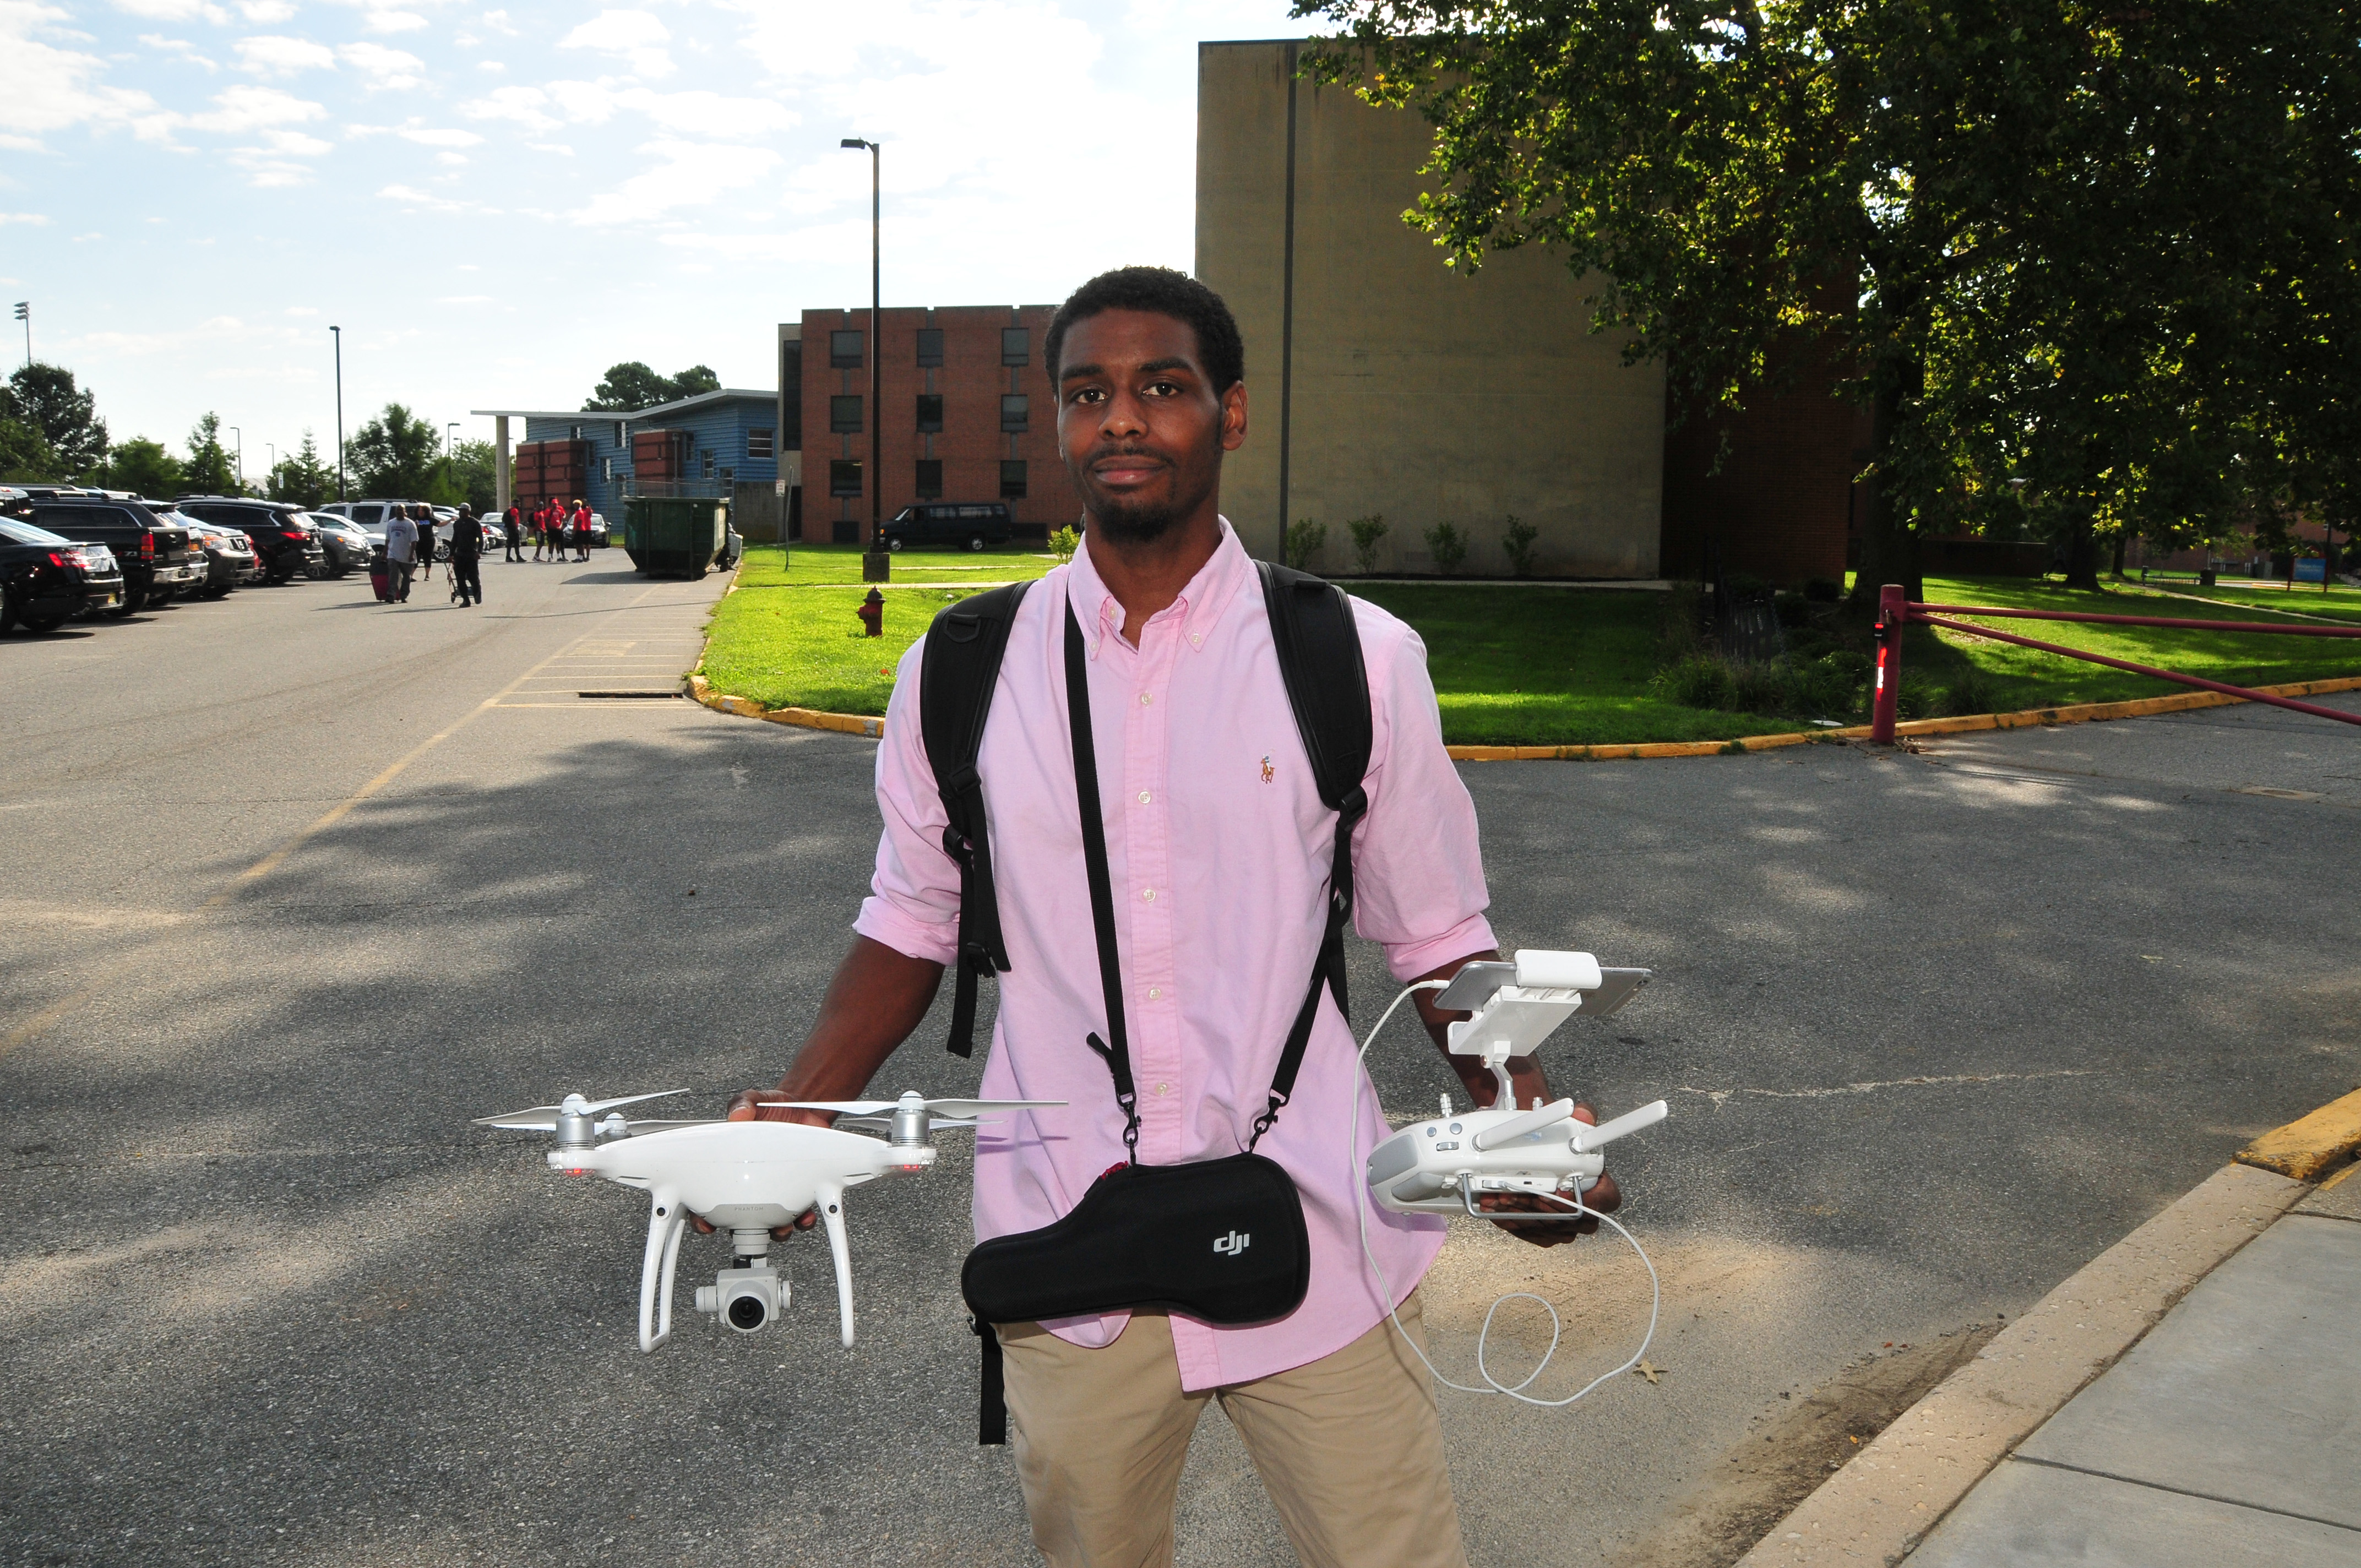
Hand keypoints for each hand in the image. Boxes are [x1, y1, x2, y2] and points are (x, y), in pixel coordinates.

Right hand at [686, 1091, 830, 1237]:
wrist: (804, 1108)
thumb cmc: (771, 1108)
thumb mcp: (753, 1101)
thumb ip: (743, 1105)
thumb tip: (737, 1114)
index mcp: (733, 1167)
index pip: (709, 1197)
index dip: (704, 1216)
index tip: (706, 1224)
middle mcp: (752, 1185)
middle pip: (739, 1220)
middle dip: (742, 1231)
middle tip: (748, 1229)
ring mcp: (776, 1189)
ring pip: (771, 1223)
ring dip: (776, 1231)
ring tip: (781, 1227)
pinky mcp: (799, 1189)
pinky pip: (800, 1214)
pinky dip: (803, 1220)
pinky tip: (806, 1215)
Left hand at [1476, 1101, 1622, 1247]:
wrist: (1538, 1153)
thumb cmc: (1559, 1143)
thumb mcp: (1572, 1123)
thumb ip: (1582, 1115)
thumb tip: (1584, 1112)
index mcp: (1602, 1186)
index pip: (1605, 1200)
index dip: (1586, 1199)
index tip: (1559, 1188)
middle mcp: (1588, 1211)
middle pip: (1570, 1220)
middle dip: (1540, 1207)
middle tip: (1516, 1192)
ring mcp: (1567, 1226)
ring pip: (1546, 1227)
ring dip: (1519, 1213)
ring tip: (1497, 1196)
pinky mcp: (1546, 1234)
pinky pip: (1530, 1233)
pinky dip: (1510, 1221)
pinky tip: (1494, 1208)